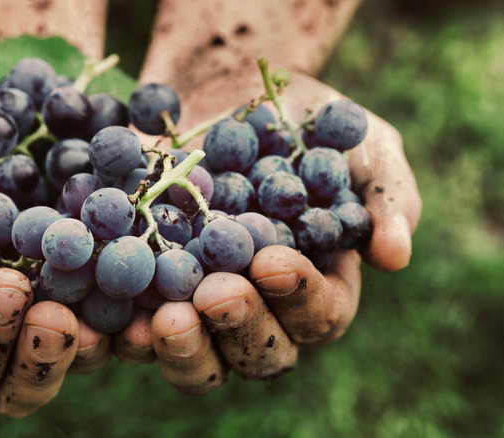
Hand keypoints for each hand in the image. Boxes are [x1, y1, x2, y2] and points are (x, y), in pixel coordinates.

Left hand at [146, 73, 421, 392]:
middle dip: (239, 327)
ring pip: (196, 354)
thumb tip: (395, 256)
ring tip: (164, 320)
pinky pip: (134, 323)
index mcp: (318, 287)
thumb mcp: (361, 144)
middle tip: (216, 295)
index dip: (299, 297)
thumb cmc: (305, 121)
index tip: (273, 262)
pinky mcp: (147, 288)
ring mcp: (200, 304)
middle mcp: (261, 309)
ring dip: (181, 347)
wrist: (227, 91)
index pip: (320, 314)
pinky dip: (121, 327)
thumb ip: (386, 196)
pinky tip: (108, 315)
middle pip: (257, 352)